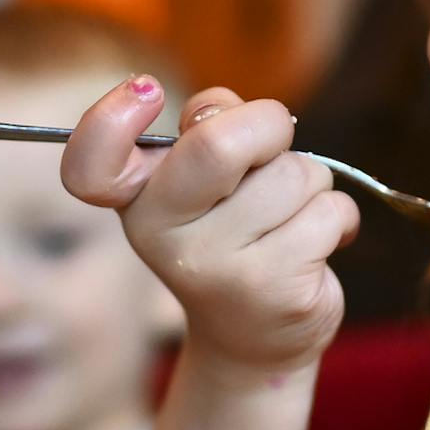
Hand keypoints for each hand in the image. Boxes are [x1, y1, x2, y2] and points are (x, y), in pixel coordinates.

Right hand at [61, 78, 358, 375]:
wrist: (254, 338)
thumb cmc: (234, 233)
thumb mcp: (204, 181)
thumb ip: (208, 128)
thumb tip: (227, 110)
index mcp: (136, 201)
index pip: (91, 164)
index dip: (110, 118)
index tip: (149, 90)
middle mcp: (161, 236)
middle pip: (218, 144)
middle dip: (267, 126)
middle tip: (273, 146)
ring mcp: (215, 268)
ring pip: (294, 174)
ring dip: (310, 184)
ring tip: (287, 220)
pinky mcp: (273, 289)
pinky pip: (329, 212)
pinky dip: (337, 220)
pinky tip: (313, 247)